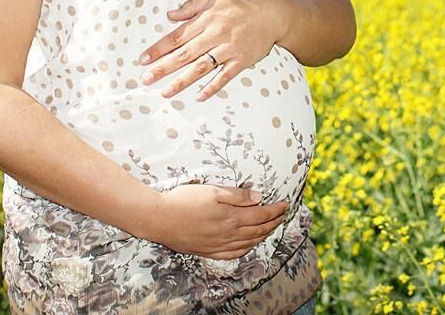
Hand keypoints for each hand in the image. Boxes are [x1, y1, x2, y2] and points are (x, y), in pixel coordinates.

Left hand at [137, 0, 282, 100]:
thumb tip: (170, 15)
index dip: (159, 48)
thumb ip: (191, 6)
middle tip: (147, 79)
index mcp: (207, 19)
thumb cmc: (240, 5)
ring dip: (182, 81)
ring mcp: (229, 49)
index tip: (143, 59)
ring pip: (202, 67)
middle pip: (185, 54)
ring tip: (166, 92)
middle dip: (164, 67)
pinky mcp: (242, 60)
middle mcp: (216, 34)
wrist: (271, 15)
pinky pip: (225, 76)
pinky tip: (199, 97)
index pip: (177, 36)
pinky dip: (213, 87)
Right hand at [145, 184, 289, 257]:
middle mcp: (228, 234)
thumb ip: (237, 195)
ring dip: (262, 236)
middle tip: (283, 215)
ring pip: (247, 243)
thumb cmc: (184, 200)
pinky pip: (232, 254)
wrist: (158, 219)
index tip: (286, 204)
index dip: (275, 210)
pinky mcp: (207, 251)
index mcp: (231, 217)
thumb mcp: (213, 191)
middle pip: (257, 230)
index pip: (261, 215)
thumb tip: (259, 197)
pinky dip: (244, 250)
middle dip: (273, 223)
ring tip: (271, 229)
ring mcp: (217, 245)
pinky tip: (247, 246)